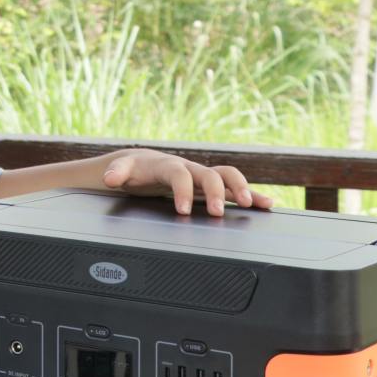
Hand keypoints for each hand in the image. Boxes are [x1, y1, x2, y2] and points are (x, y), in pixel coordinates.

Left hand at [99, 148, 271, 216]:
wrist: (143, 163)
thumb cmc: (134, 170)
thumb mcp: (122, 171)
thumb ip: (116, 173)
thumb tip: (110, 178)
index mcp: (168, 166)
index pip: (179, 174)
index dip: (182, 191)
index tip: (182, 210)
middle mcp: (189, 168)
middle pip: (209, 174)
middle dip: (216, 192)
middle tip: (219, 212)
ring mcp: (202, 176)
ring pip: (227, 176)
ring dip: (241, 188)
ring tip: (252, 204)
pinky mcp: (210, 186)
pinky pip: (234, 187)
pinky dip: (251, 194)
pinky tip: (267, 204)